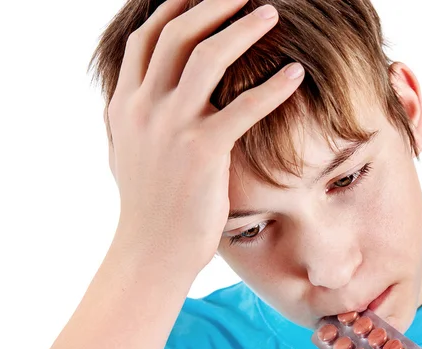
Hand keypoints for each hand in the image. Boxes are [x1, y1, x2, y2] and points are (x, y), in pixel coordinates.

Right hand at [105, 0, 304, 272]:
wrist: (151, 251)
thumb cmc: (148, 205)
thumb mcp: (125, 153)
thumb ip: (129, 120)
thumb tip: (135, 98)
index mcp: (125, 105)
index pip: (146, 38)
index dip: (173, 8)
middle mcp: (143, 108)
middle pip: (176, 35)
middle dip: (211, 5)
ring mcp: (170, 128)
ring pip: (206, 57)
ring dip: (241, 28)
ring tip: (271, 13)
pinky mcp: (201, 152)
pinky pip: (243, 107)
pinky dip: (272, 87)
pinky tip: (295, 73)